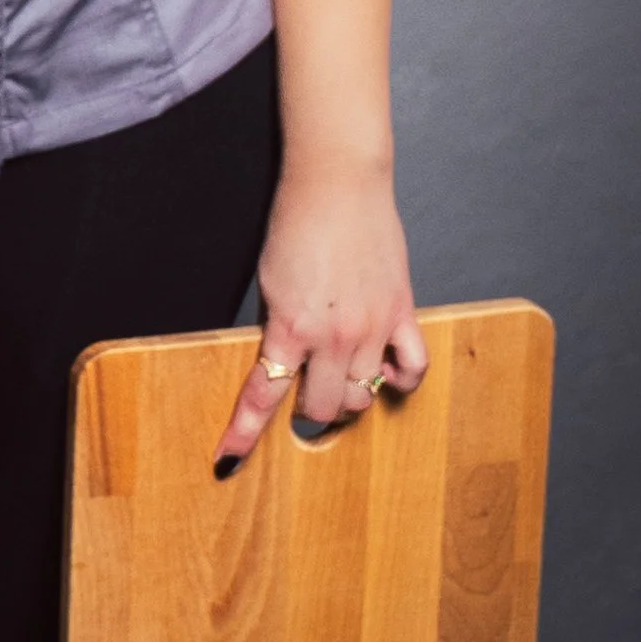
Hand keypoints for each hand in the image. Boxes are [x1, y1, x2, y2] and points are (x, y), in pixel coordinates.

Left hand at [213, 165, 428, 472]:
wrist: (338, 183)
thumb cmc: (297, 223)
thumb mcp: (270, 282)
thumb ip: (279, 327)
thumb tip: (282, 362)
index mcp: (290, 327)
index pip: (264, 395)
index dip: (244, 432)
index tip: (228, 458)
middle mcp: (333, 336)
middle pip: (322, 407)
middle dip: (308, 411)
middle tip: (304, 399)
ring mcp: (372, 328)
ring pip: (363, 396)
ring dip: (348, 398)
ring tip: (339, 381)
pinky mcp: (401, 312)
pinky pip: (412, 368)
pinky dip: (400, 380)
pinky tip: (387, 373)